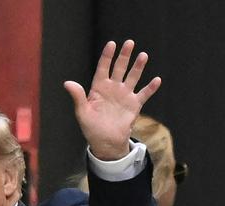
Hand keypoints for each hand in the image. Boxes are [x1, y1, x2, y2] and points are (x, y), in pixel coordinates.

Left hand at [64, 40, 160, 160]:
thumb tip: (67, 83)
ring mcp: (124, 95)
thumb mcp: (82, 112)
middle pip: (119, 68)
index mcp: (99, 88)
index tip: (111, 44)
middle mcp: (113, 88)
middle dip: (124, 56)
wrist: (106, 142)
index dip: (107, 56)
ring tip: (143, 55)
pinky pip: (144, 94)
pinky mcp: (134, 105)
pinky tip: (157, 80)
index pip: (103, 67)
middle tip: (129, 42)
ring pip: (132, 77)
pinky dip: (150, 88)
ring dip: (138, 67)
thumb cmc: (91, 128)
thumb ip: (78, 96)